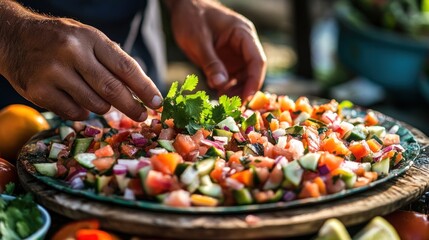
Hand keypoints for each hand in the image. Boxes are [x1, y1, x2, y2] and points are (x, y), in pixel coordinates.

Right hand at [0, 1, 161, 120]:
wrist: (14, 37)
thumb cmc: (61, 40)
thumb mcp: (88, 39)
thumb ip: (112, 61)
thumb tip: (141, 92)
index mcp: (90, 38)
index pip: (126, 67)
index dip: (145, 88)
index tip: (158, 102)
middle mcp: (72, 53)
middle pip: (112, 90)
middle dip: (132, 107)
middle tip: (142, 116)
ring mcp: (54, 73)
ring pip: (95, 105)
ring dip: (104, 108)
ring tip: (98, 99)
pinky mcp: (39, 91)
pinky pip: (75, 113)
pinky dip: (83, 112)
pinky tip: (77, 100)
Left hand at [165, 0, 266, 99]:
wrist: (183, 8)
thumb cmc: (191, 18)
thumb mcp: (199, 41)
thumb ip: (210, 63)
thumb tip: (220, 86)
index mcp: (243, 34)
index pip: (257, 60)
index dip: (254, 81)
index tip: (245, 98)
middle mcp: (244, 44)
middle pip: (253, 71)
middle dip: (245, 89)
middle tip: (232, 106)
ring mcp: (236, 53)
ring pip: (243, 77)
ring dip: (236, 91)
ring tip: (222, 102)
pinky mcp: (227, 60)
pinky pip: (232, 77)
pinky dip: (226, 87)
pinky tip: (217, 94)